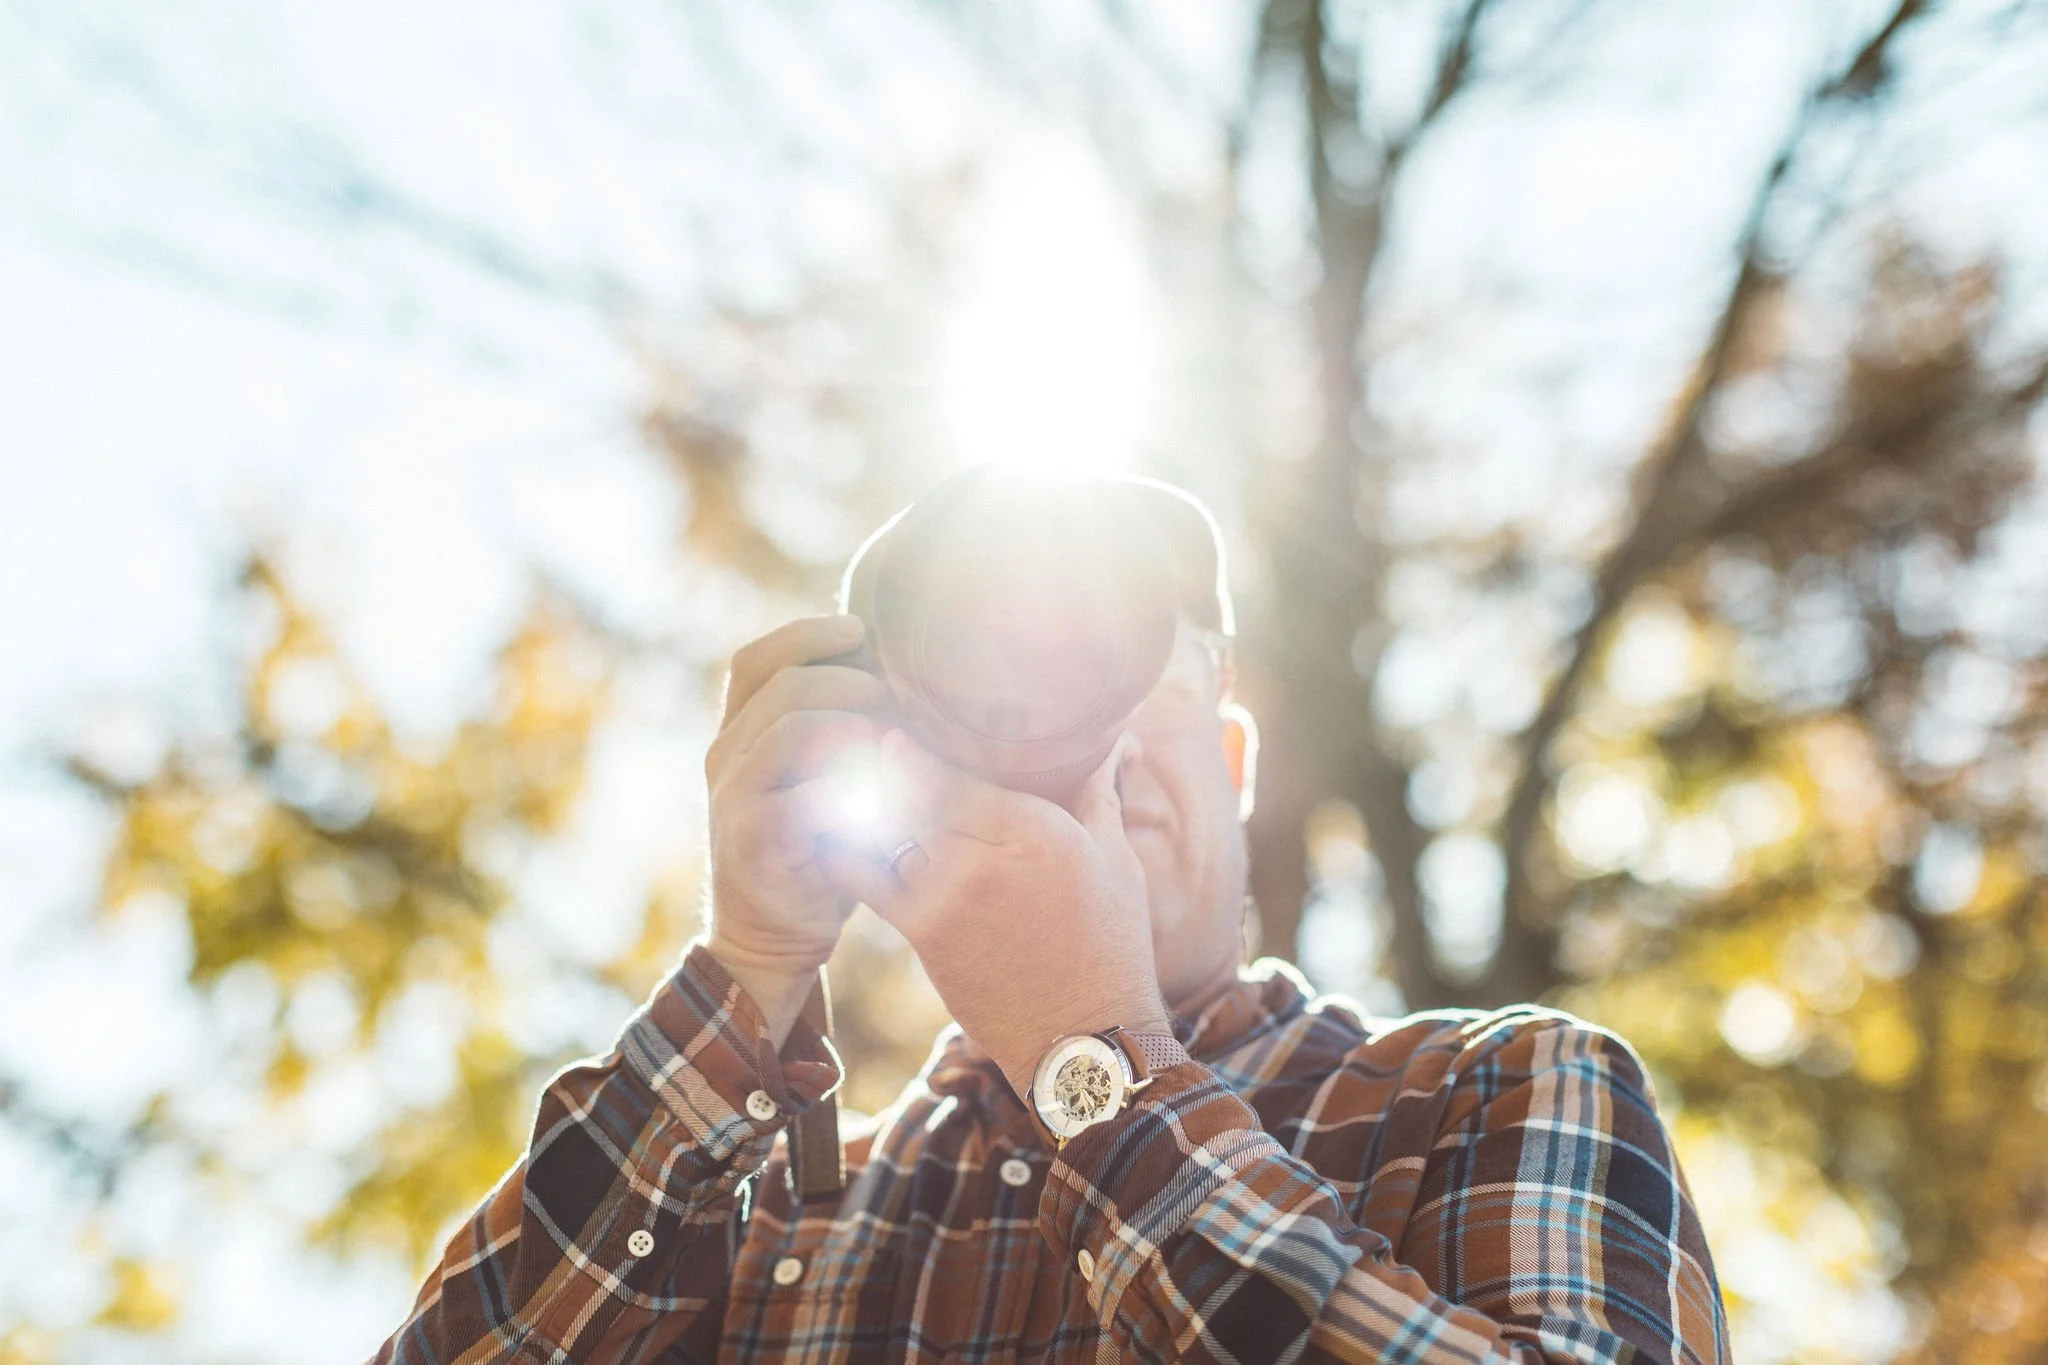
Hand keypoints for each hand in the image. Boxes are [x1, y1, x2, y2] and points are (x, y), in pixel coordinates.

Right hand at [702, 614, 891, 1043]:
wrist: (773, 941)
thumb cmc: (819, 850)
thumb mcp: (825, 780)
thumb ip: (843, 728)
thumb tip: (904, 671)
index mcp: (739, 733)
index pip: (757, 658)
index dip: (809, 634)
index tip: (865, 632)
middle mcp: (725, 756)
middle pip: (783, 683)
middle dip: (852, 681)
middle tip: (902, 703)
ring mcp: (732, 798)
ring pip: (789, 726)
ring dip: (855, 726)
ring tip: (896, 746)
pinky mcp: (751, 841)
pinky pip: (801, 794)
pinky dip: (851, 787)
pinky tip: (886, 796)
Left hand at [822, 729, 1169, 1099]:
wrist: (1082, 1038)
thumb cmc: (1110, 943)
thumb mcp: (1117, 858)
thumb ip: (1097, 790)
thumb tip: (1114, 736)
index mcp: (1032, 831)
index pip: (945, 774)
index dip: (905, 749)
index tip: (892, 733)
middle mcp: (980, 860)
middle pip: (905, 796)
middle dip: (877, 772)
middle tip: (861, 753)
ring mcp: (943, 900)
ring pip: (880, 832)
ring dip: (861, 807)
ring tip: (847, 786)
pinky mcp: (921, 935)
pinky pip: (866, 881)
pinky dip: (847, 853)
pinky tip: (836, 835)